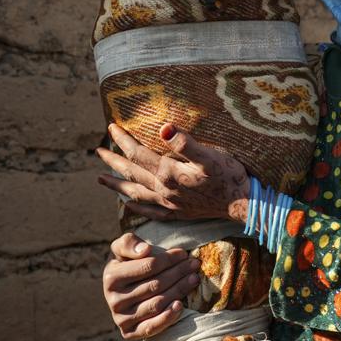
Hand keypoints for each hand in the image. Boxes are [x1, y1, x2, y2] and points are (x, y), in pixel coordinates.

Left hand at [96, 123, 249, 222]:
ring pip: (136, 193)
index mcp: (168, 173)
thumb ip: (185, 142)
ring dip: (117, 185)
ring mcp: (170, 204)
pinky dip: (136, 207)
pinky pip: (150, 211)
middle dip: (114, 160)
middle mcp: (164, 190)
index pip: (139, 153)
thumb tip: (163, 128)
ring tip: (100, 179)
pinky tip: (128, 204)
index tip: (111, 126)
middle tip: (98, 151)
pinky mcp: (178, 213)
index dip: (124, 139)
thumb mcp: (209, 155)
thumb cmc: (229, 176)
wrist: (243, 204)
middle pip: (132, 173)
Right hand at [103, 232, 201, 339]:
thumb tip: (145, 250)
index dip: (169, 259)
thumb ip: (129, 243)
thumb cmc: (128, 264)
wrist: (124, 290)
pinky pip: (150, 328)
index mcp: (111, 277)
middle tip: (194, 265)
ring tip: (194, 279)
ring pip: (157, 304)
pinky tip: (180, 305)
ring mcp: (121, 318)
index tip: (183, 254)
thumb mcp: (123, 249)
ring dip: (179, 290)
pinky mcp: (129, 333)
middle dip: (178, 273)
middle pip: (155, 285)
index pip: (148, 266)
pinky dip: (167, 317)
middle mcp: (113, 300)